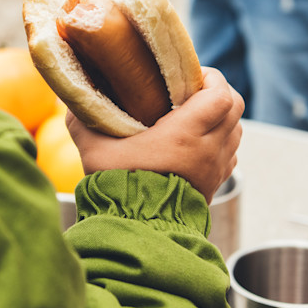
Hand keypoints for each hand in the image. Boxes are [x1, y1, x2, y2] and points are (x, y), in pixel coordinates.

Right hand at [66, 67, 243, 202]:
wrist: (138, 232)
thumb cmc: (118, 187)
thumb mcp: (94, 149)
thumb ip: (82, 120)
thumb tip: (72, 100)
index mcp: (186, 134)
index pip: (221, 94)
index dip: (210, 78)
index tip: (188, 75)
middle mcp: (208, 149)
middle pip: (235, 107)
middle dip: (217, 92)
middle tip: (190, 90)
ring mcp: (215, 168)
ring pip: (236, 130)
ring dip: (221, 117)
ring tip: (192, 115)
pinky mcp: (214, 184)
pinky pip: (230, 154)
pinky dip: (219, 141)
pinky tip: (194, 143)